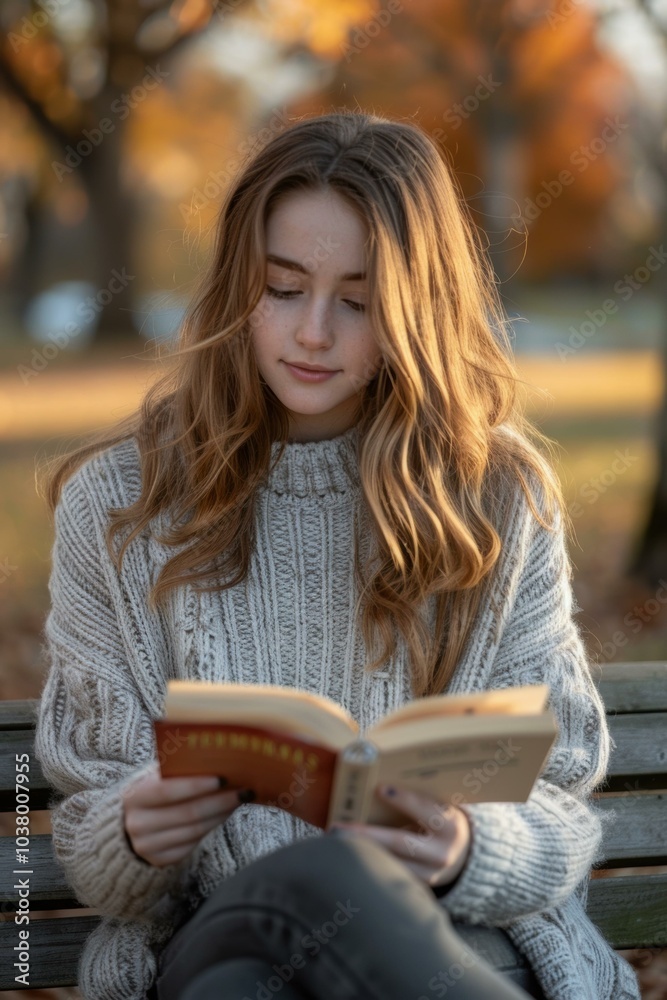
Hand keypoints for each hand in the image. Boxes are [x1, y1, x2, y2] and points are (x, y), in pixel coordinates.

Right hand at [122, 762, 251, 867]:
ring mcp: (148, 846)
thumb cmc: (152, 791)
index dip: (197, 785)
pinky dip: (213, 827)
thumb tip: (218, 761)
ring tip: (240, 800)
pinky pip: (193, 843)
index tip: (223, 778)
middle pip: (188, 813)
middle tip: (244, 790)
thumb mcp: (155, 777)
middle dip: (220, 801)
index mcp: (134, 796)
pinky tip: (225, 814)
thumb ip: (177, 770)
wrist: (129, 823)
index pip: (167, 790)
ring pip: (195, 830)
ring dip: (222, 814)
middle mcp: (137, 824)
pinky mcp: (160, 860)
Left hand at [330, 783, 471, 889]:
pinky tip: (350, 856)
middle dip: (368, 834)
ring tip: (336, 842)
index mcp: (451, 825)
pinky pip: (391, 874)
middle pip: (401, 842)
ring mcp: (431, 873)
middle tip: (339, 826)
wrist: (465, 855)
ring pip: (392, 863)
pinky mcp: (419, 886)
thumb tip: (381, 780)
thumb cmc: (443, 820)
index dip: (404, 799)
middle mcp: (442, 852)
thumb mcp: (442, 806)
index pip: (426, 810)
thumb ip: (421, 798)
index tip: (380, 788)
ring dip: (364, 852)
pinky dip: (371, 863)